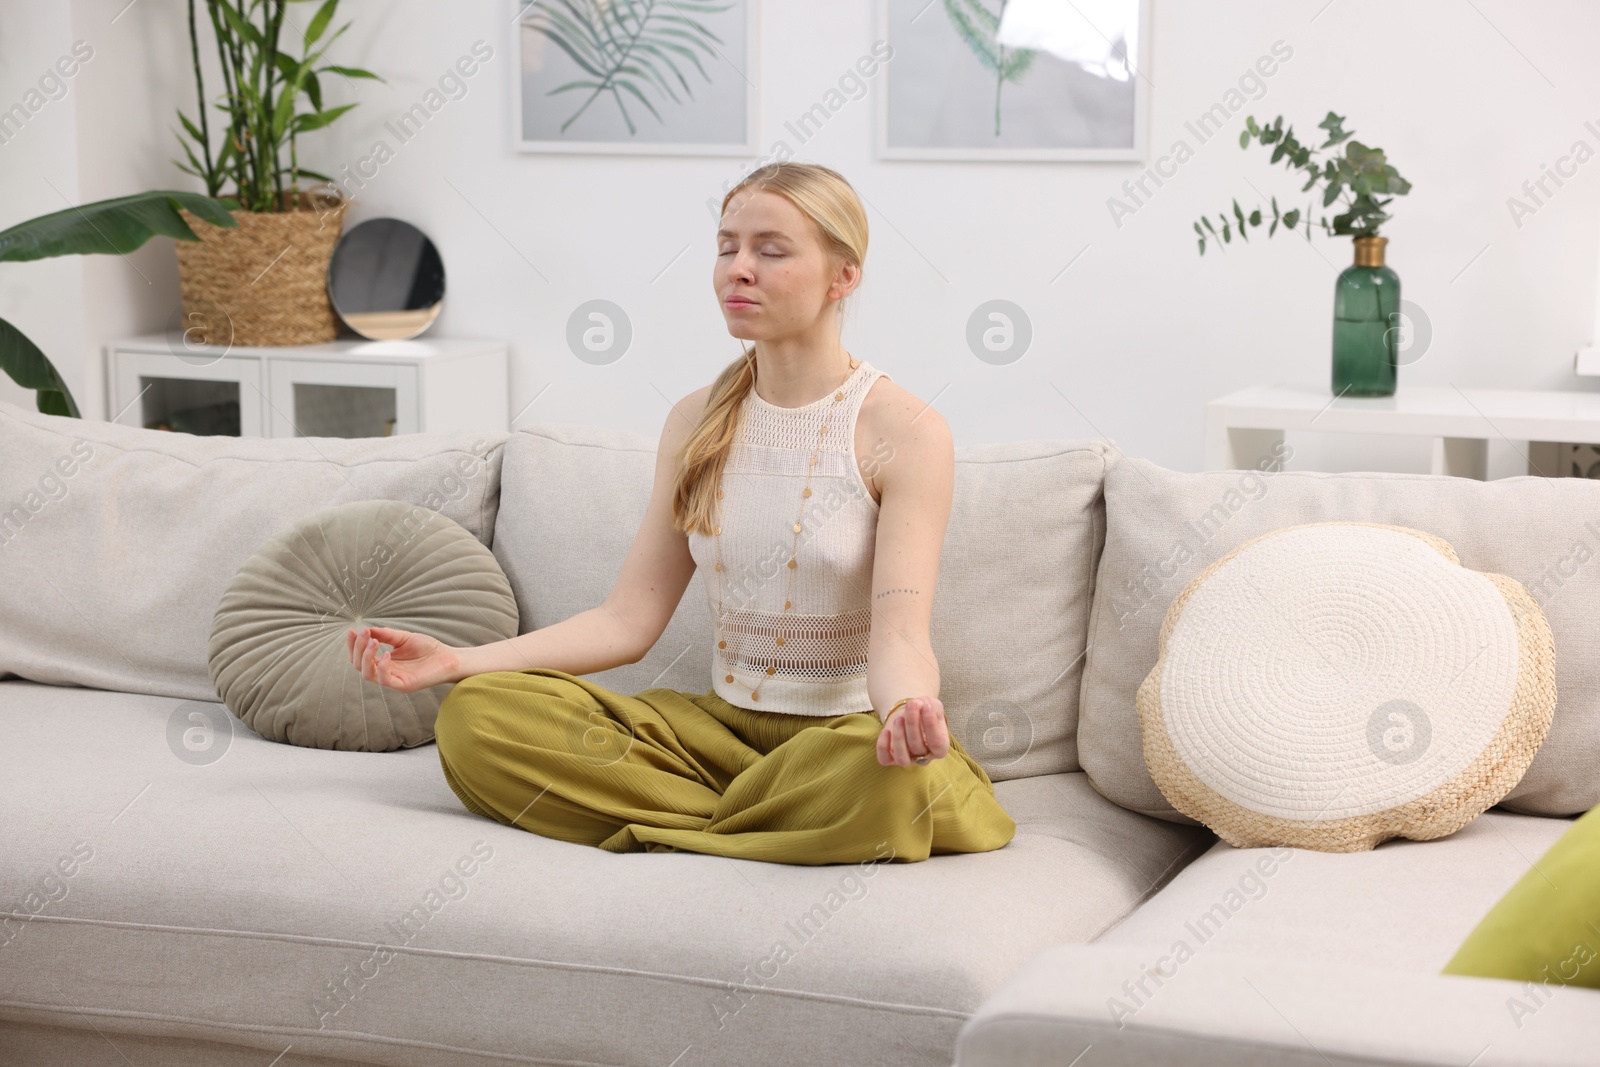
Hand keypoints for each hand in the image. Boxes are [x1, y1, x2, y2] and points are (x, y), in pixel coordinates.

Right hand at [345, 625, 462, 692]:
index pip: (360, 656)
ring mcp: (393, 680)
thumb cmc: (428, 648)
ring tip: (373, 642)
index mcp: (384, 661)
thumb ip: (386, 634)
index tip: (353, 631)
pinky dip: (382, 667)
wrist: (449, 658)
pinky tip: (386, 653)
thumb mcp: (404, 637)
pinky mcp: (402, 685)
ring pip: (367, 674)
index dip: (354, 645)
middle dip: (357, 648)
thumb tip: (367, 629)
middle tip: (363, 633)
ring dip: (366, 657)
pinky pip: (384, 680)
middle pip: (359, 665)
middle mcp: (385, 672)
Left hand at [877, 696, 949, 766]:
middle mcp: (924, 758)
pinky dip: (883, 746)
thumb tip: (920, 705)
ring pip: (902, 758)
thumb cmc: (924, 712)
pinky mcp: (890, 759)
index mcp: (940, 748)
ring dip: (899, 737)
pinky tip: (886, 731)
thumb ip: (930, 706)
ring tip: (899, 718)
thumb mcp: (932, 706)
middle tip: (912, 704)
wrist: (908, 715)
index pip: (937, 743)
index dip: (931, 725)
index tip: (927, 706)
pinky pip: (885, 759)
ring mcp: (907, 760)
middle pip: (917, 747)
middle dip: (913, 724)